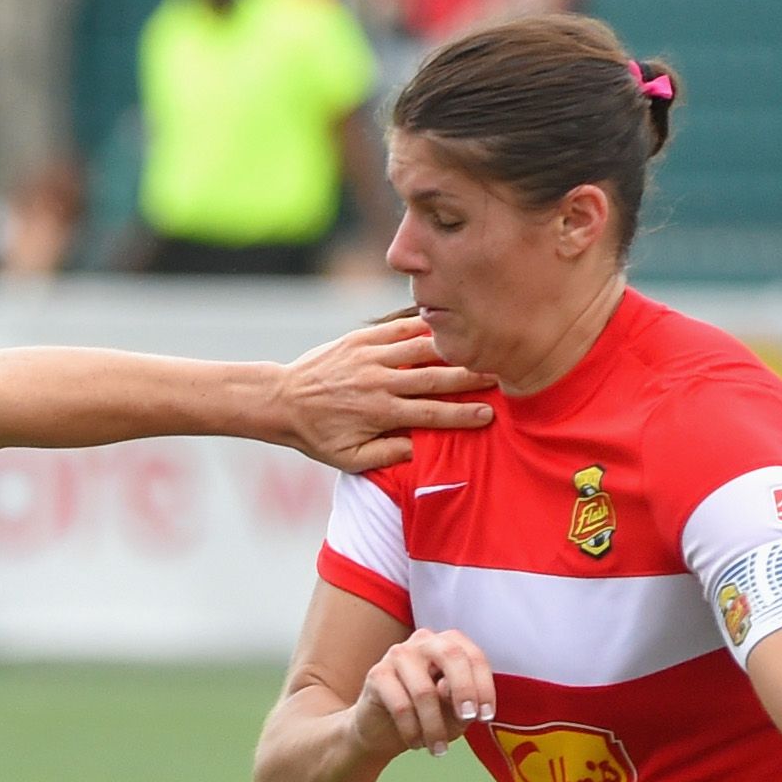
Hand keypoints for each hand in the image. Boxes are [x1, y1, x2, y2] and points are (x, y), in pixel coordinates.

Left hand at [276, 317, 495, 471]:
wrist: (281, 400)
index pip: (432, 415)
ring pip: (421, 348)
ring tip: (480, 344)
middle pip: (435, 378)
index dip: (463, 415)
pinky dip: (423, 326)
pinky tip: (445, 323)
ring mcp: (370, 358)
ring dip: (452, 347)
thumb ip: (384, 457)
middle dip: (470, 376)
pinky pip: (398, 329)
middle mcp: (379, 383)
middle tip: (500, 373)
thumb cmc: (316, 435)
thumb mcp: (347, 458)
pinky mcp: (360, 339)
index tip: (489, 414)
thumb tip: (418, 450)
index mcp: (380, 414)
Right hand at [350, 628, 495, 757]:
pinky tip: (415, 743)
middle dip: (464, 690)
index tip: (485, 716)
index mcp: (449, 644)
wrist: (382, 729)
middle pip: (451, 656)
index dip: (484, 687)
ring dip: (434, 726)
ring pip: (424, 690)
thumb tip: (447, 688)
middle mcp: (424, 641)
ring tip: (438, 749)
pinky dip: (412, 730)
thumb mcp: (453, 710)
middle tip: (467, 718)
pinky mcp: (377, 674)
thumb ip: (460, 698)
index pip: (473, 656)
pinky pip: (400, 706)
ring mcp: (398, 655)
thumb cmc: (425, 715)